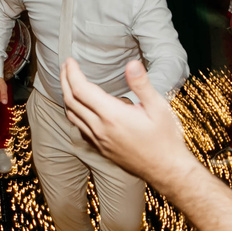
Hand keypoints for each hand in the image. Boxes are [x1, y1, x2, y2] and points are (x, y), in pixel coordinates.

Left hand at [60, 58, 194, 187]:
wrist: (166, 169)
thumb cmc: (165, 139)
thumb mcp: (158, 107)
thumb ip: (142, 84)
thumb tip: (132, 64)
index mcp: (112, 116)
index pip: (82, 89)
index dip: (72, 73)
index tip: (70, 61)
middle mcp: (100, 129)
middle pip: (71, 101)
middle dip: (65, 81)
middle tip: (65, 67)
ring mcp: (99, 141)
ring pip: (72, 116)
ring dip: (67, 97)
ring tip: (69, 83)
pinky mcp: (101, 149)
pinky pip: (80, 128)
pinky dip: (74, 113)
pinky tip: (81, 107)